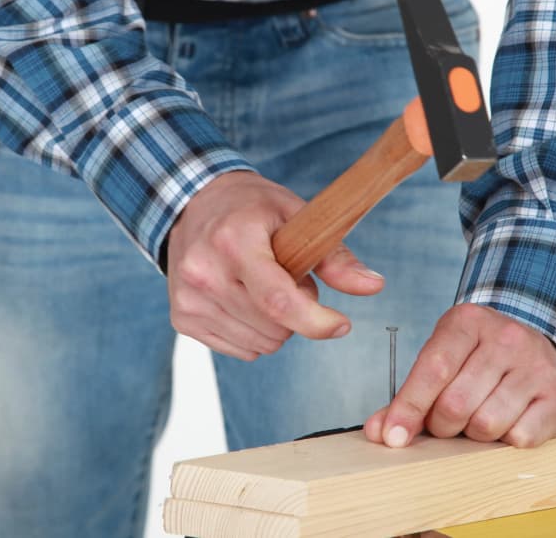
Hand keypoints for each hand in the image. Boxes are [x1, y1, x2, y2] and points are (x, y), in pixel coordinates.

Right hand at [166, 171, 385, 360]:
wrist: (192, 205)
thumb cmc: (248, 208)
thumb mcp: (295, 214)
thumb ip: (334, 256)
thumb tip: (373, 286)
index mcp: (233, 241)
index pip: (278, 301)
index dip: (316, 322)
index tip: (341, 324)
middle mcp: (204, 272)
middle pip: (274, 327)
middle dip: (297, 313)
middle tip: (288, 278)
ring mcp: (189, 298)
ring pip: (260, 344)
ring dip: (275, 325)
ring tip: (263, 286)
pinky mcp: (183, 318)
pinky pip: (240, 349)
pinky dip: (254, 332)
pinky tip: (244, 299)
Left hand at [364, 303, 555, 447]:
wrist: (539, 339)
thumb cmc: (479, 356)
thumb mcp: (443, 357)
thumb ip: (409, 395)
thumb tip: (378, 432)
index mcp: (467, 321)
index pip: (432, 370)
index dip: (408, 408)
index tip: (392, 438)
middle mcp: (506, 338)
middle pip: (456, 404)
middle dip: (442, 425)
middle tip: (446, 421)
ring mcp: (538, 365)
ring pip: (487, 425)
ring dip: (474, 434)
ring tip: (478, 417)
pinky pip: (521, 439)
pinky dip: (507, 440)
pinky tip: (508, 420)